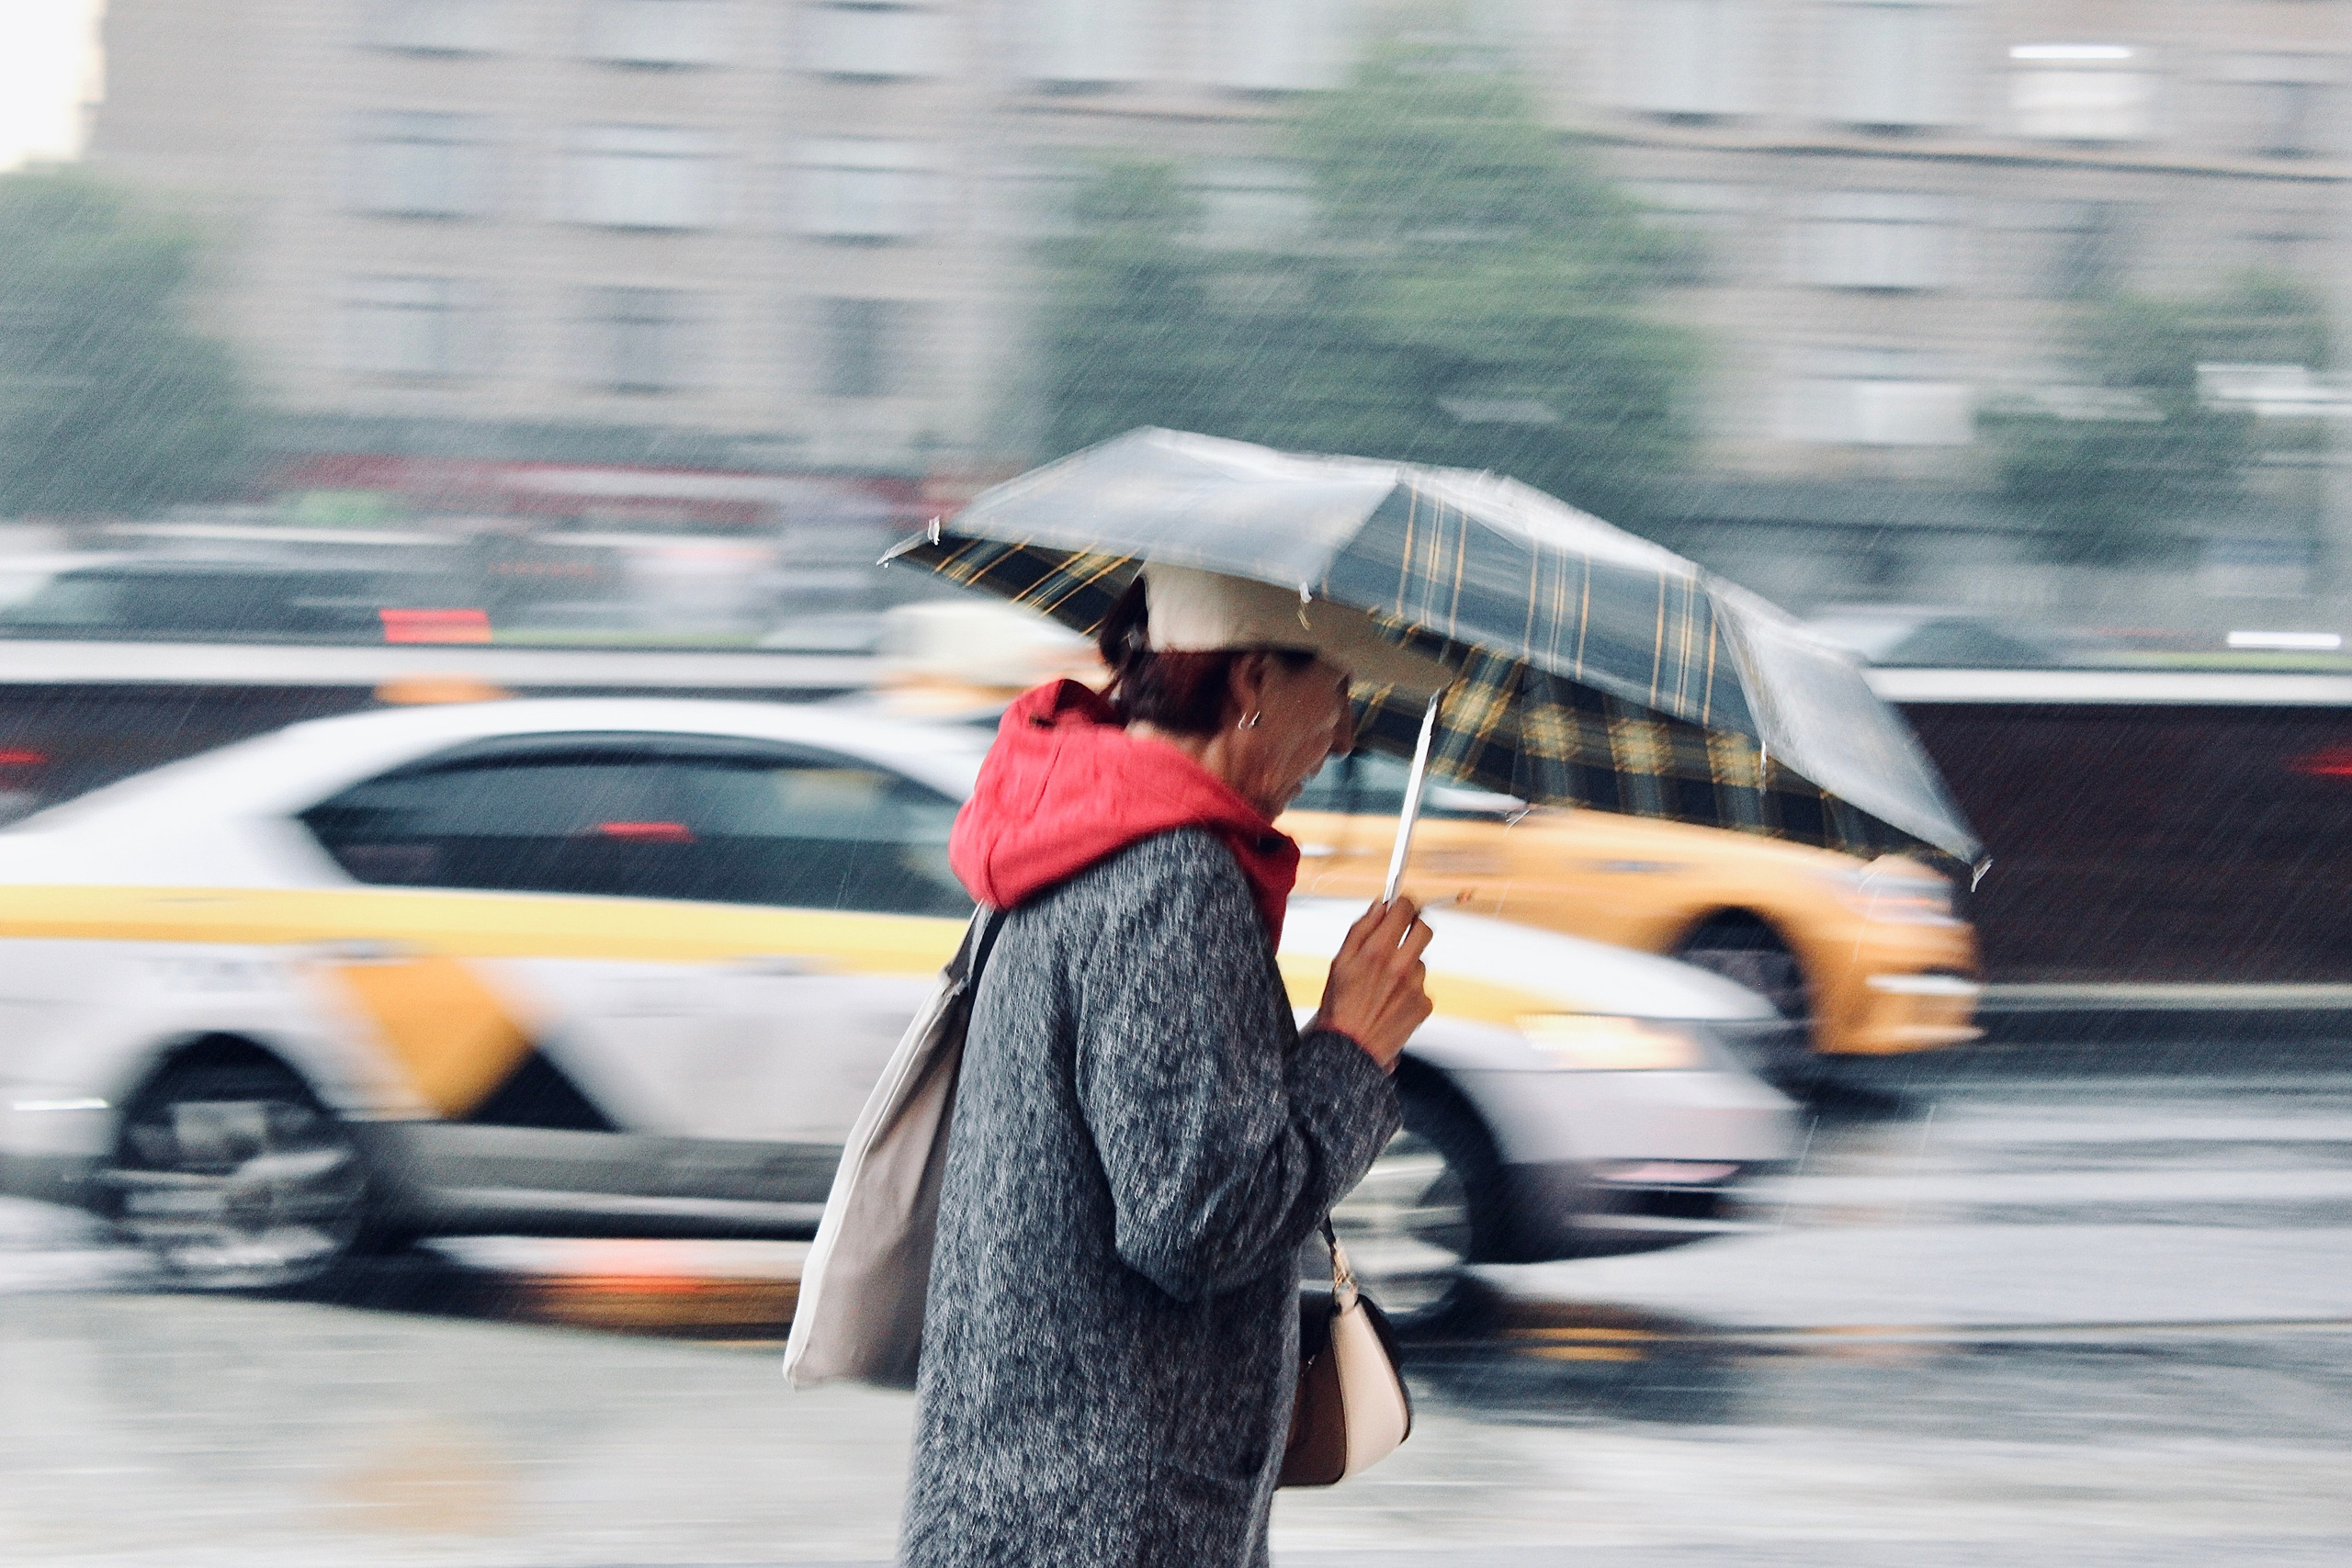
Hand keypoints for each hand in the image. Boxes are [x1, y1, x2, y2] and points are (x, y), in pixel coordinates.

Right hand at [1309, 897, 1433, 1072]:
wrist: (1350, 1048)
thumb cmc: (1340, 1007)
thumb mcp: (1340, 961)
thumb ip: (1361, 929)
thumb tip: (1379, 906)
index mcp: (1377, 951)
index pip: (1404, 909)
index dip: (1402, 903)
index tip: (1400, 904)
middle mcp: (1400, 966)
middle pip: (1424, 928)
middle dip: (1415, 925)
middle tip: (1404, 931)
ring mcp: (1415, 986)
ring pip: (1420, 960)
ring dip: (1408, 963)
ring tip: (1385, 982)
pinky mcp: (1423, 1004)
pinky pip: (1421, 986)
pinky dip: (1410, 989)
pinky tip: (1391, 1000)